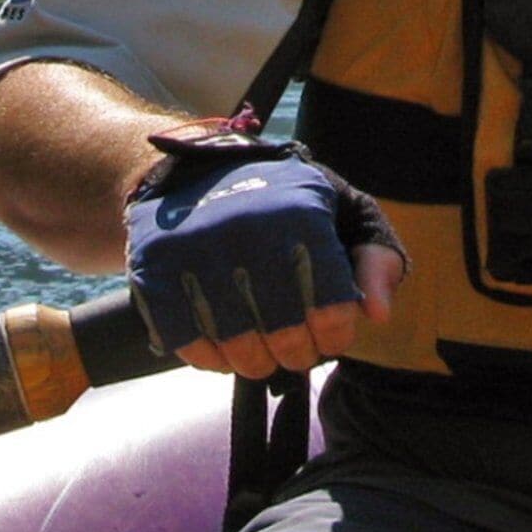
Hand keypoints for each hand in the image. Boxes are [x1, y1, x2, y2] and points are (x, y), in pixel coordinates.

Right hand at [123, 120, 406, 379]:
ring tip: (261, 350)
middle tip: (295, 349)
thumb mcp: (346, 213)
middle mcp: (248, 228)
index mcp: (303, 213)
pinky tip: (222, 348)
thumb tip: (377, 314)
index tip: (329, 334)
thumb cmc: (287, 203)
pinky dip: (208, 357)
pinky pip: (186, 341)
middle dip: (297, 354)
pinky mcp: (154, 267)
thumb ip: (375, 260)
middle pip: (284, 337)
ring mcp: (196, 249)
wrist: (200, 170)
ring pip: (236, 347)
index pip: (333, 309)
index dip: (335, 335)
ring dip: (254, 361)